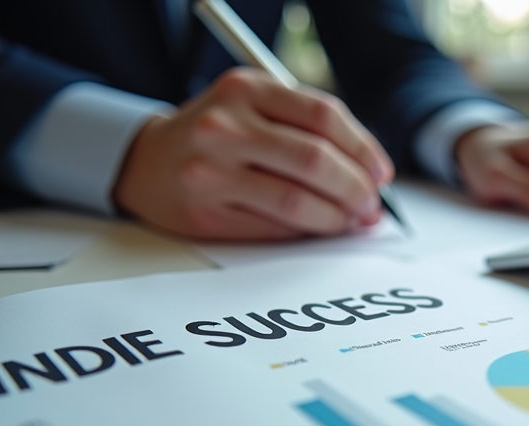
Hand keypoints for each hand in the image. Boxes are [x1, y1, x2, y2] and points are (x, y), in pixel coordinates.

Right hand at [113, 68, 394, 239]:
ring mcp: (210, 173)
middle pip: (314, 161)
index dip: (363, 149)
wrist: (147, 161)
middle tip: (370, 206)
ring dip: (335, 218)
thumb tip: (369, 174)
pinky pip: (272, 228)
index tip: (381, 173)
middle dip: (355, 188)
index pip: (323, 117)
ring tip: (350, 221)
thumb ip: (306, 127)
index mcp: (245, 89)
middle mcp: (224, 127)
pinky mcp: (205, 214)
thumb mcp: (253, 106)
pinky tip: (317, 230)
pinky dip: (305, 233)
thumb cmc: (216, 134)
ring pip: (295, 202)